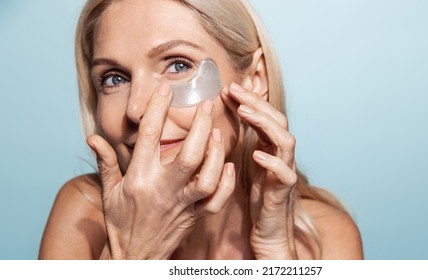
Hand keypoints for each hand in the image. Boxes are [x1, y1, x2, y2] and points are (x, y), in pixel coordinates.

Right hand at [87, 84, 235, 258]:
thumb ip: (106, 162)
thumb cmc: (121, 222)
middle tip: (207, 104)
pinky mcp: (196, 216)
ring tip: (217, 132)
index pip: (149, 137)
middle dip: (200, 127)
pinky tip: (228, 165)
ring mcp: (182, 204)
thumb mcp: (109, 192)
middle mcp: (163, 189)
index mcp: (140, 178)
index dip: (158, 110)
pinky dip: (226, 183)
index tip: (166, 89)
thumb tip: (93, 137)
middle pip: (188, 155)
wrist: (135, 258)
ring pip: (207, 177)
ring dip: (216, 153)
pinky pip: (217, 200)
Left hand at [221, 83, 297, 258]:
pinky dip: (272, 162)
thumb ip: (244, 143)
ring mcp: (286, 171)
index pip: (265, 116)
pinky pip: (285, 174)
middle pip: (278, 120)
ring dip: (265, 124)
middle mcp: (282, 155)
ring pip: (287, 141)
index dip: (249, 100)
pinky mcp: (284, 192)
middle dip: (256, 102)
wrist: (270, 232)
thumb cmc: (258, 198)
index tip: (227, 88)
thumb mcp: (249, 165)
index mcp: (271, 148)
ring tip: (244, 112)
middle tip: (233, 89)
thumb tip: (223, 119)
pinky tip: (256, 154)